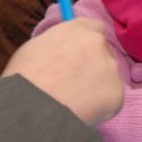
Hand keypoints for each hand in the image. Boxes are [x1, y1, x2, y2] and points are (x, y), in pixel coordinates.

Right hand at [3, 18, 122, 125]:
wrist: (31, 106)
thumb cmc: (24, 77)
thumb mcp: (36, 47)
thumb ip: (58, 44)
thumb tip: (64, 50)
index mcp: (77, 29)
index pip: (93, 28)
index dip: (86, 44)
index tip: (79, 56)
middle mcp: (98, 43)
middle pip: (102, 53)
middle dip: (92, 66)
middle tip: (74, 84)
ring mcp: (110, 68)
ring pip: (108, 77)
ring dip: (96, 87)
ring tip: (74, 103)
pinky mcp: (117, 93)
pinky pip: (110, 101)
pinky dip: (100, 108)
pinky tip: (81, 113)